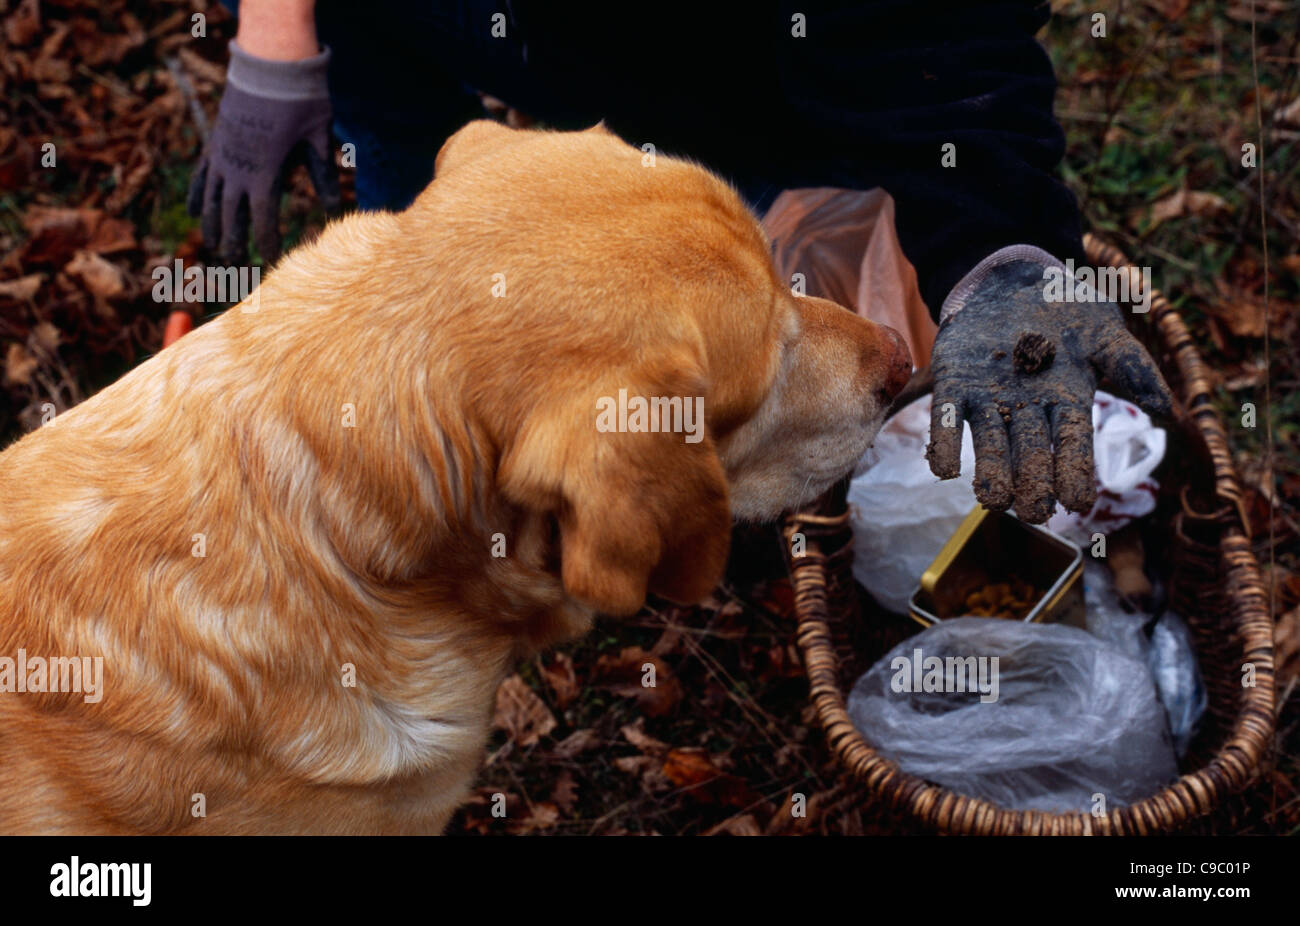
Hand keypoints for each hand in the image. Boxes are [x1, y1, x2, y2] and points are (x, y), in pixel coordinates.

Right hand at [187, 42, 338, 263]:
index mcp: (265, 172)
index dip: (266, 241)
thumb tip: (335, 210)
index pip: (262, 218)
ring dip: (212, 226)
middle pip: (231, 215)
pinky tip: (195, 213)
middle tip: (236, 267)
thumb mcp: (318, 138)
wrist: (270, 64)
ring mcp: (223, 155)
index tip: (271, 260)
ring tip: (214, 248)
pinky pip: (202, 174)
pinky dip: (198, 195)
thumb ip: (323, 174)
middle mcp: (238, 168)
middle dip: (235, 243)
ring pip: (212, 199)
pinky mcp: (216, 141)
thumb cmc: (301, 101)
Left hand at [925, 248, 1172, 523]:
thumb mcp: (1105, 333)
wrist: (1013, 278)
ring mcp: (987, 400)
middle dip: (1032, 486)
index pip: (1073, 447)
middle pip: (1031, 456)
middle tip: (1032, 512)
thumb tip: (1165, 408)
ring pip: (989, 446)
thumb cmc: (1066, 310)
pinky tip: (944, 469)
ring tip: (992, 501)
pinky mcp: (953, 386)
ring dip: (991, 474)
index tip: (1078, 503)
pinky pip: (945, 419)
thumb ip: (1133, 367)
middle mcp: (1025, 411)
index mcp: (1065, 403)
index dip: (1075, 475)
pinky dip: (943, 444)